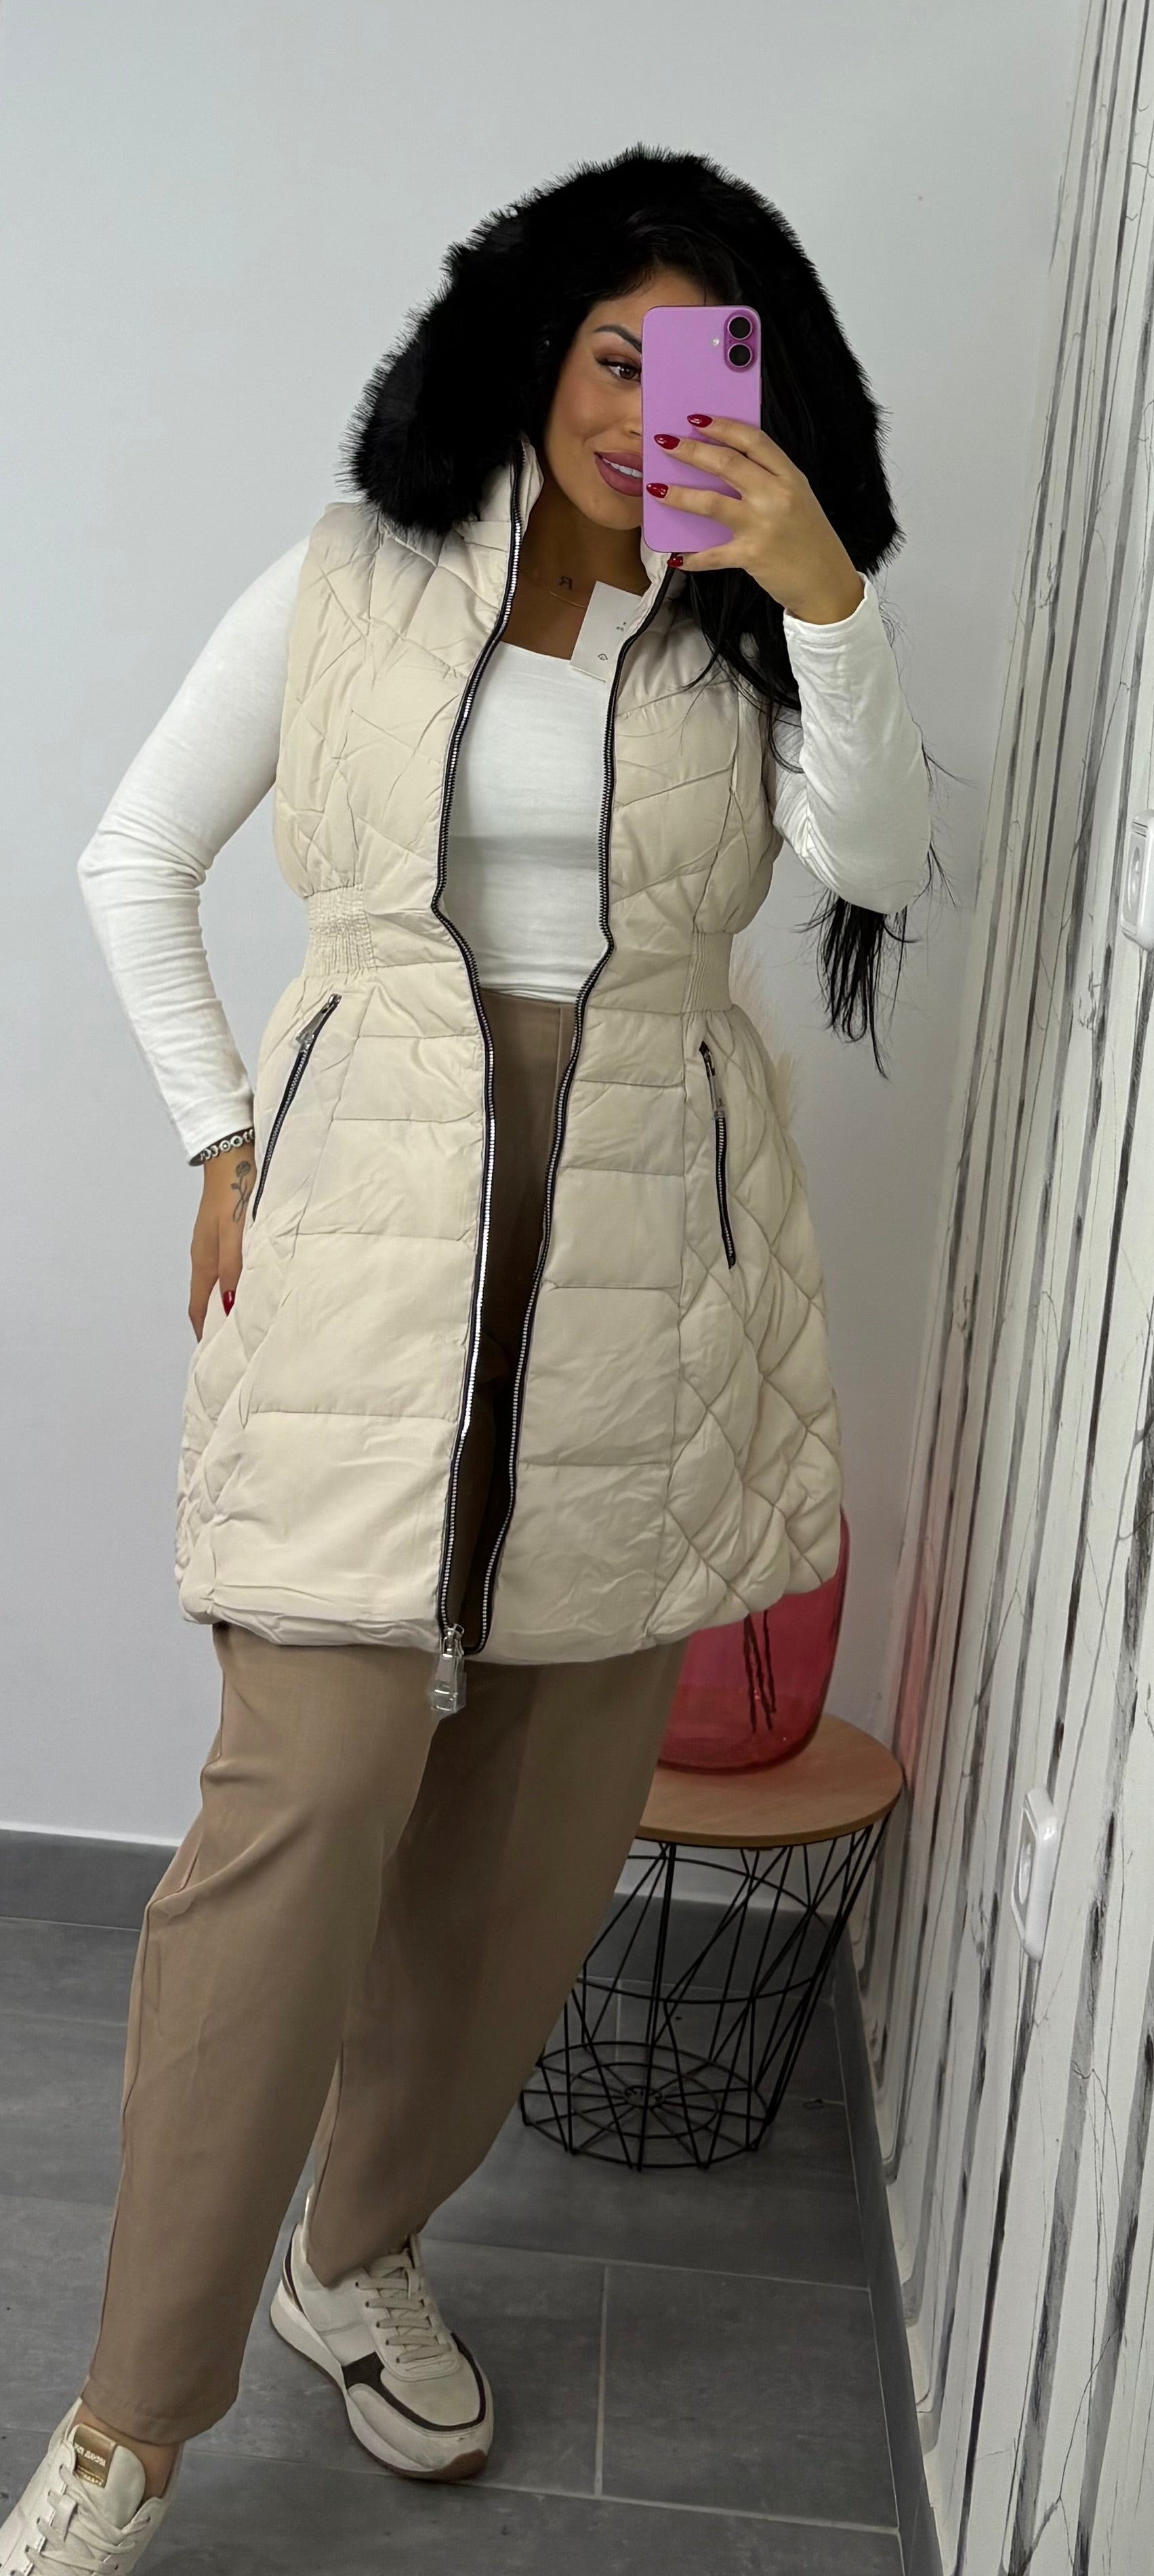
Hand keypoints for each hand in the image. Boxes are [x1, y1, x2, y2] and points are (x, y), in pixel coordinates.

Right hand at [189, 1146, 253, 1340]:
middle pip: (210, 1299)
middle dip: (221, 1324)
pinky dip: (243, 1281)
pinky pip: (234, 1265)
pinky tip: (260, 1283)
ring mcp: (218, 1242)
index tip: (215, 1358)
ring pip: (224, 1282)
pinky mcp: (231, 1230)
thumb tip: (231, 1306)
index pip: (200, 1309)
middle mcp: (208, 1255)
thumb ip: (234, 1268)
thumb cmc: (235, 1189)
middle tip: (239, 1346)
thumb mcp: (235, 1233)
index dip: (205, 1334)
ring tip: (253, 1322)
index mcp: (204, 1260)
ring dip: (234, 1302)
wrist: (234, 1149)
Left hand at [648, 417, 864, 622]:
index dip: (722, 426)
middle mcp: (776, 495)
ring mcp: (763, 525)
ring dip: (679, 495)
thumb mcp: (798, 500)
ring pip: (711, 502)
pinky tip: (675, 556)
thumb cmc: (810, 541)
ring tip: (656, 489)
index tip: (697, 419)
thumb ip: (769, 481)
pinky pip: (712, 554)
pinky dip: (691, 557)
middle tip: (665, 444)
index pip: (753, 441)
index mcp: (790, 477)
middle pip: (726, 463)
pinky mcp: (751, 555)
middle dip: (690, 451)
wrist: (827, 584)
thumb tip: (725, 467)